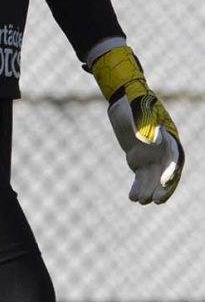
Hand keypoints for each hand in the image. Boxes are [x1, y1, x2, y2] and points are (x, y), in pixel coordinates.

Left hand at [90, 44, 183, 203]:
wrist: (126, 101)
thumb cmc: (136, 104)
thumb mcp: (140, 112)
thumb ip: (146, 125)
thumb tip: (152, 139)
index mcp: (169, 137)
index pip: (175, 158)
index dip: (172, 172)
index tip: (165, 182)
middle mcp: (164, 150)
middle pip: (167, 173)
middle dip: (163, 188)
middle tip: (156, 200)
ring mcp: (152, 157)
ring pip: (153, 179)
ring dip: (148, 191)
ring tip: (140, 200)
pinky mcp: (140, 162)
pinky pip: (141, 178)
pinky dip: (138, 188)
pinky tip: (133, 198)